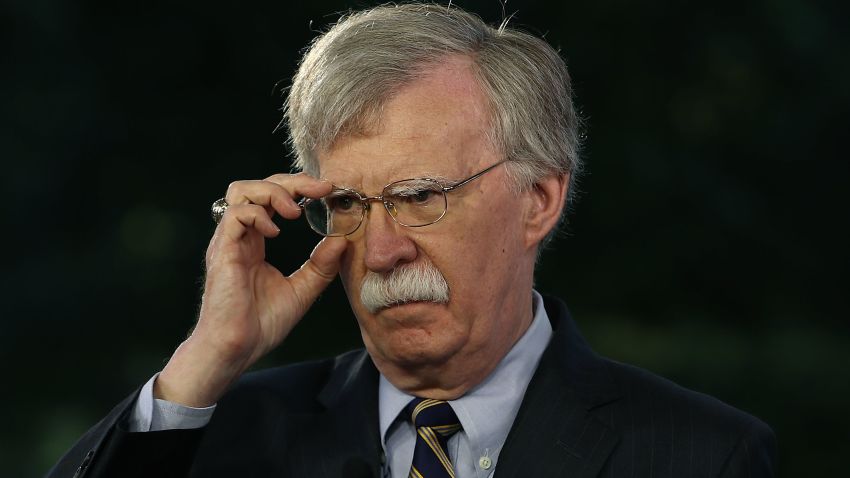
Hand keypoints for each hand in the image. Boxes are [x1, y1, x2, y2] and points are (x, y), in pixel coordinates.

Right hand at [155, 173, 346, 406]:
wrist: (235, 350)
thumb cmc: (260, 325)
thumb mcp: (301, 291)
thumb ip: (320, 266)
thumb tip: (342, 240)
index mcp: (254, 242)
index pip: (272, 199)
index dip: (299, 188)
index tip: (328, 191)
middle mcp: (239, 236)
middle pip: (257, 186)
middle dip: (291, 181)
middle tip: (321, 188)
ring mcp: (228, 242)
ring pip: (240, 191)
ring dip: (273, 192)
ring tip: (295, 211)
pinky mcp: (222, 251)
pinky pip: (235, 215)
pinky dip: (259, 215)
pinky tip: (276, 232)